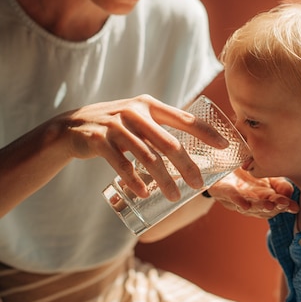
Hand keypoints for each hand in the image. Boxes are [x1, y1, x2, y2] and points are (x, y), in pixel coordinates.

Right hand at [63, 94, 227, 199]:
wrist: (73, 125)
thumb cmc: (116, 125)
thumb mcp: (138, 117)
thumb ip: (162, 126)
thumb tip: (196, 146)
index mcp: (149, 105)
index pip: (184, 118)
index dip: (206, 132)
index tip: (225, 146)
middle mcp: (134, 112)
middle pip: (168, 143)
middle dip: (187, 166)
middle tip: (199, 184)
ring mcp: (116, 126)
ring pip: (147, 157)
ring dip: (164, 179)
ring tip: (175, 196)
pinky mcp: (98, 140)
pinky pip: (121, 164)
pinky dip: (135, 181)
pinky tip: (145, 193)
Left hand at [206, 169, 298, 217]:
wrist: (218, 161)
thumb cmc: (245, 170)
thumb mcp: (266, 174)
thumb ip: (279, 183)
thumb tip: (290, 192)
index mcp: (264, 197)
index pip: (277, 204)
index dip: (286, 207)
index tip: (295, 207)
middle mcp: (251, 201)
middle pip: (264, 208)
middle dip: (275, 207)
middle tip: (284, 204)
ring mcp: (236, 199)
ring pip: (249, 206)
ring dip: (259, 207)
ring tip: (269, 205)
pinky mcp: (221, 191)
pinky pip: (230, 197)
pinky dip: (237, 201)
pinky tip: (244, 204)